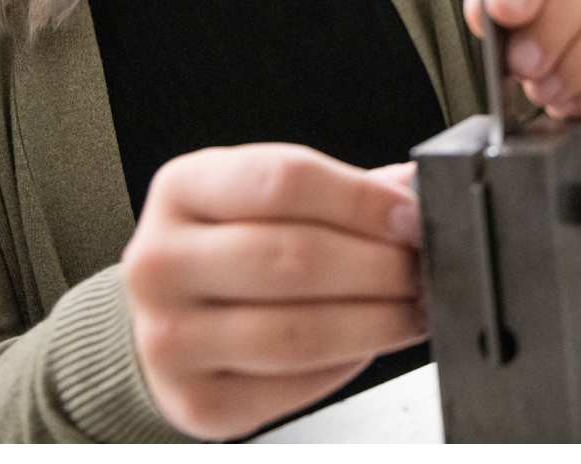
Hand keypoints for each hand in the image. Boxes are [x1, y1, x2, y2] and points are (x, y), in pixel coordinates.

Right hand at [123, 145, 427, 440]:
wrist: (169, 323)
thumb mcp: (257, 198)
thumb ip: (333, 191)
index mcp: (180, 190)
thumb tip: (414, 192)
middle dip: (380, 266)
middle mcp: (161, 262)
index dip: (362, 200)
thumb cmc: (224, 253)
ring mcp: (171, 337)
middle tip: (420, 269)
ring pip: (300, 331)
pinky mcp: (199, 400)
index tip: (410, 217)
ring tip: (410, 311)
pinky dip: (348, 365)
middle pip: (295, 257)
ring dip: (377, 322)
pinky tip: (364, 344)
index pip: (283, 180)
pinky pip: (297, 384)